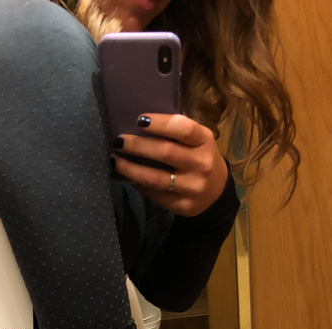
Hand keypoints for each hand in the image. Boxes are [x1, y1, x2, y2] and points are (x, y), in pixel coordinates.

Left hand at [111, 113, 228, 216]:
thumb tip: (141, 123)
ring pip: (155, 178)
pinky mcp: (182, 205)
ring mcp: (192, 187)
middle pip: (165, 152)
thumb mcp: (197, 140)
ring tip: (115, 161)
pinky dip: (138, 184)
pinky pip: (154, 194)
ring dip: (131, 169)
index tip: (139, 120)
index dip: (160, 123)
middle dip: (138, 146)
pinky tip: (129, 177)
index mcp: (205, 141)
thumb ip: (177, 132)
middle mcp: (201, 164)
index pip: (183, 129)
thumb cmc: (199, 157)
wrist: (216, 192)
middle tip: (119, 141)